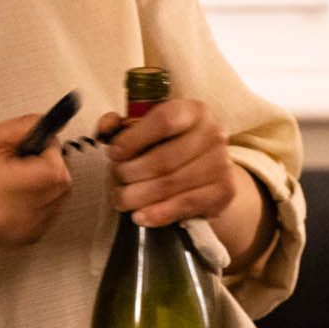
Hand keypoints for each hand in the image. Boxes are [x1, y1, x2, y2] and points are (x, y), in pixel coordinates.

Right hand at [0, 115, 71, 247]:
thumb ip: (22, 128)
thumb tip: (51, 124)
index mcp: (3, 191)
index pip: (55, 171)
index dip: (52, 152)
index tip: (38, 145)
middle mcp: (17, 217)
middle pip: (63, 185)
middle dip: (52, 165)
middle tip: (26, 159)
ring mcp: (24, 232)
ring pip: (61, 198)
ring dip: (49, 182)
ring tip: (18, 177)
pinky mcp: (27, 240)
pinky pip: (52, 211)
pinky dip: (44, 198)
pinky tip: (18, 194)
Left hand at [104, 98, 237, 226]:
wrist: (209, 169)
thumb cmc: (171, 145)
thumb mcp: (149, 128)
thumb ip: (122, 124)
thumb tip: (105, 128)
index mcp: (194, 111)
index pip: (164, 120)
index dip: (133, 139)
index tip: (113, 153)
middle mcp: (213, 134)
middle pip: (163, 159)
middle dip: (130, 173)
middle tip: (115, 179)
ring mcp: (220, 164)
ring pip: (170, 185)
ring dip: (137, 196)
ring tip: (120, 199)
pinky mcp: (223, 191)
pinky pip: (184, 205)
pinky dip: (157, 213)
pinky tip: (139, 216)